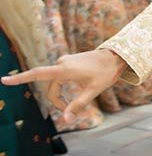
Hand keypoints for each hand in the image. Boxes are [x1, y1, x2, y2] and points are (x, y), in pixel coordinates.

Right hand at [1, 49, 126, 122]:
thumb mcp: (93, 91)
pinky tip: (77, 89)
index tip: (4, 80)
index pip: (37, 74)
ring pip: (55, 84)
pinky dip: (64, 87)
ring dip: (61, 95)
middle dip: (58, 101)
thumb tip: (66, 120)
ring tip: (77, 103)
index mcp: (64, 69)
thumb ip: (78, 105)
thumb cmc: (106, 73)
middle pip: (50, 88)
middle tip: (72, 112)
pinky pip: (60, 77)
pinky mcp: (68, 61)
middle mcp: (61, 63)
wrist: (116, 56)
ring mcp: (65, 61)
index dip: (20, 78)